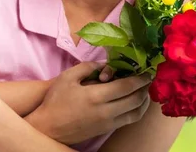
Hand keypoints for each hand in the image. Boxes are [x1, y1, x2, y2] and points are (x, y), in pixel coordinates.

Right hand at [27, 62, 151, 144]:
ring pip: (134, 114)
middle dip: (145, 89)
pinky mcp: (105, 131)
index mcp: (96, 96)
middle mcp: (105, 112)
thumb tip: (105, 64)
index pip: (126, 87)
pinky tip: (134, 103)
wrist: (47, 127)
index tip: (147, 72)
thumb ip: (88, 67)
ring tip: (145, 92)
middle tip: (148, 79)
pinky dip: (135, 111)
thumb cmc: (55, 100)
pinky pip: (127, 121)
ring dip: (143, 102)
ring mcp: (106, 124)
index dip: (140, 79)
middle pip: (135, 101)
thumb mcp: (68, 77)